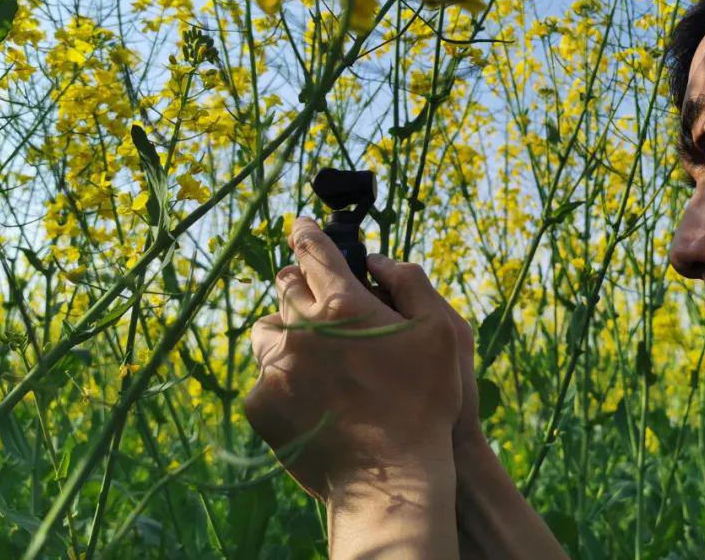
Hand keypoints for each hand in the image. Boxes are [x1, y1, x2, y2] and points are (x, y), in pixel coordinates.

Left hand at [244, 217, 461, 500]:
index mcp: (343, 303)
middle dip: (301, 282)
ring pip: (267, 330)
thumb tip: (376, 260)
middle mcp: (301, 329)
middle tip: (321, 297)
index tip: (301, 225)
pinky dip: (283, 376)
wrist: (391, 479)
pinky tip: (311, 395)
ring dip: (287, 330)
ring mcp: (277, 368)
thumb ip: (411, 282)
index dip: (306, 232)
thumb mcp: (442, 332)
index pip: (312, 250)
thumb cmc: (426, 402)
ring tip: (313, 350)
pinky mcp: (262, 404)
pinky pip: (264, 376)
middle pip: (285, 286)